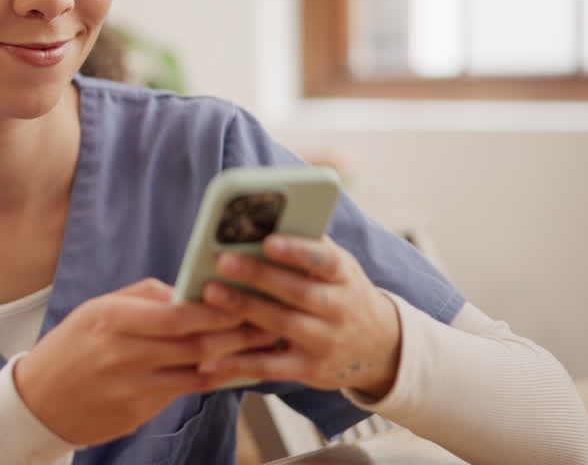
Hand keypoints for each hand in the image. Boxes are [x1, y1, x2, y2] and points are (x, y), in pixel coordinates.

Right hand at [15, 278, 279, 445]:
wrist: (38, 400)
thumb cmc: (72, 346)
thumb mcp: (98, 309)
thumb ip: (144, 297)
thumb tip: (189, 292)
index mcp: (110, 320)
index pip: (176, 314)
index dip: (217, 308)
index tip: (246, 299)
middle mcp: (121, 354)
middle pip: (195, 344)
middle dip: (238, 333)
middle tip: (268, 322)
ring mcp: (131, 388)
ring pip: (197, 372)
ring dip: (234, 359)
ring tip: (261, 347)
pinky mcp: (138, 413)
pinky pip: (184, 393)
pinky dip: (211, 379)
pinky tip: (231, 369)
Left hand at [196, 235, 400, 398]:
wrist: (378, 347)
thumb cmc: (340, 292)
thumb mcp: (336, 267)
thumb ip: (306, 245)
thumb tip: (260, 217)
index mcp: (343, 276)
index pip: (325, 260)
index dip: (298, 251)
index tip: (268, 241)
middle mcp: (339, 309)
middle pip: (298, 292)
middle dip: (259, 276)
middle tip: (223, 261)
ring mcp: (325, 342)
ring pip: (282, 325)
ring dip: (245, 309)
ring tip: (210, 293)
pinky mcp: (309, 370)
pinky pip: (270, 367)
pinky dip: (238, 363)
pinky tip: (209, 358)